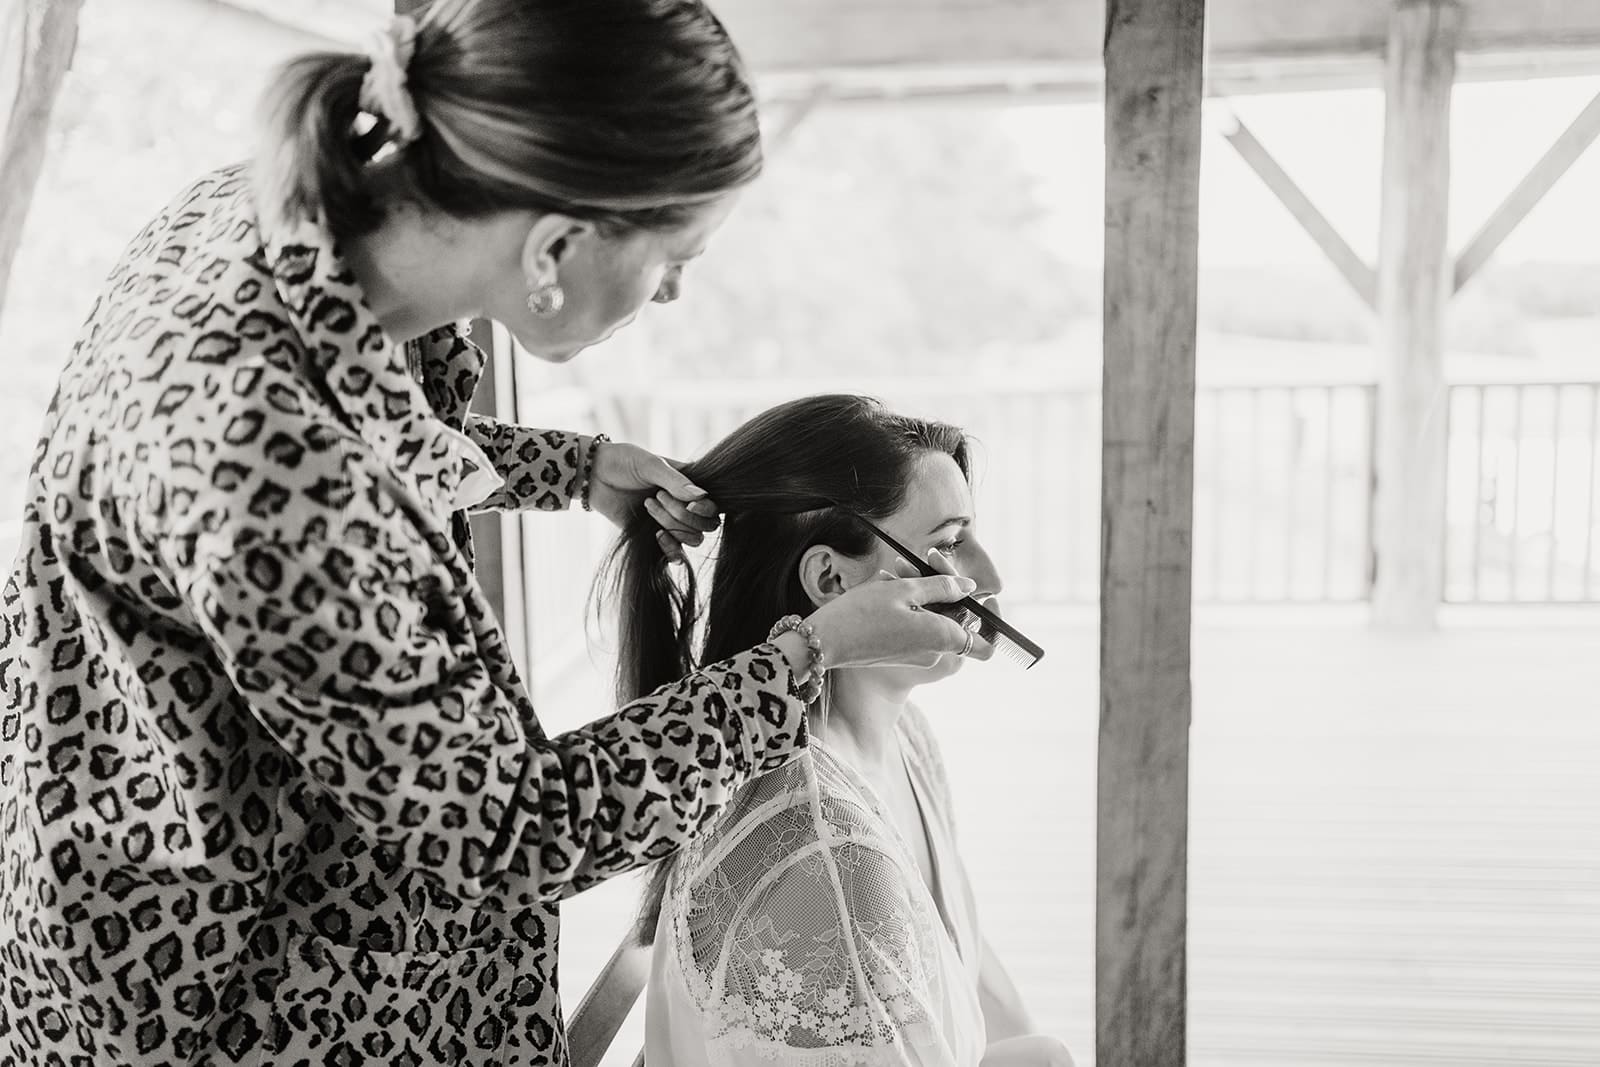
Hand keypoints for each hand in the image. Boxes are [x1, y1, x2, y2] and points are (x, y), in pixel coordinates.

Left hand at [586, 440, 718, 559]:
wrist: (593, 475)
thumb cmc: (624, 462)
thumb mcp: (650, 465)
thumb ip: (676, 481)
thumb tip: (702, 497)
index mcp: (690, 484)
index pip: (714, 505)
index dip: (706, 509)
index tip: (689, 503)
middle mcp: (685, 505)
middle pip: (705, 525)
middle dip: (682, 515)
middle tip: (655, 496)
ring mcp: (672, 523)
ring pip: (692, 539)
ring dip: (672, 526)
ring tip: (647, 506)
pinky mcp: (655, 538)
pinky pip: (676, 555)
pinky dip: (671, 550)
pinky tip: (655, 535)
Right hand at [804, 571, 993, 669]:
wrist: (823, 642)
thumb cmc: (862, 615)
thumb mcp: (904, 590)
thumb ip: (941, 587)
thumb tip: (970, 588)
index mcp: (942, 637)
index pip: (986, 644)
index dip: (992, 622)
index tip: (984, 598)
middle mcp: (934, 651)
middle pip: (955, 618)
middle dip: (941, 588)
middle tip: (918, 562)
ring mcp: (916, 655)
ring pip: (931, 617)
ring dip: (917, 592)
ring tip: (889, 573)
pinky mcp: (899, 653)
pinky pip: (914, 625)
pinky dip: (905, 606)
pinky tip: (883, 587)